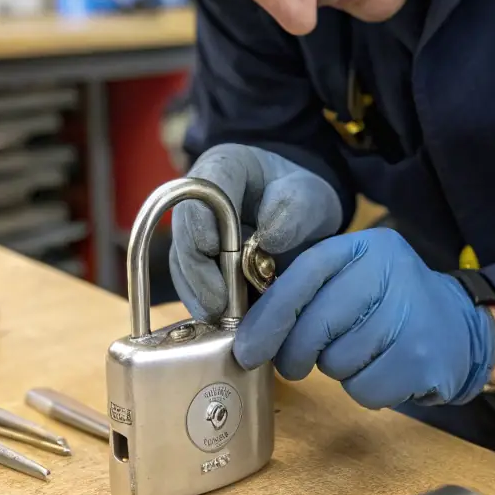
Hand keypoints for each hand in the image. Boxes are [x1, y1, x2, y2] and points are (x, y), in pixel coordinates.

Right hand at [169, 144, 342, 319]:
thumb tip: (267, 240)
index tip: (212, 249)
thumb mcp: (311, 194)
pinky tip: (227, 326)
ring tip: (225, 322)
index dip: (199, 221)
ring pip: (184, 269)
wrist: (301, 215)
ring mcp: (194, 237)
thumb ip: (294, 208)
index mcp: (223, 169)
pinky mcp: (200, 267)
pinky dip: (211, 308)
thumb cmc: (303, 196)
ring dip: (202, 298)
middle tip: (220, 305)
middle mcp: (198, 203)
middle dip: (199, 273)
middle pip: (183, 237)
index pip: (198, 193)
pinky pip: (195, 290)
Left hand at [233, 228, 494, 409]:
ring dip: (337, 370)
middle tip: (297, 363)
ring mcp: (412, 314)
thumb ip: (306, 290)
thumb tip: (250, 331)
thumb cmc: (388, 306)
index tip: (248, 347)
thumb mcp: (352, 277)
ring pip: (338, 361)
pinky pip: (365, 387)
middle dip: (296, 352)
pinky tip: (383, 371)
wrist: (461, 329)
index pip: (307, 272)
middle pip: (318, 322)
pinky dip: (365, 388)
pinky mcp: (425, 358)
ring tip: (360, 355)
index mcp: (367, 246)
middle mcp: (393, 271)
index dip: (271, 314)